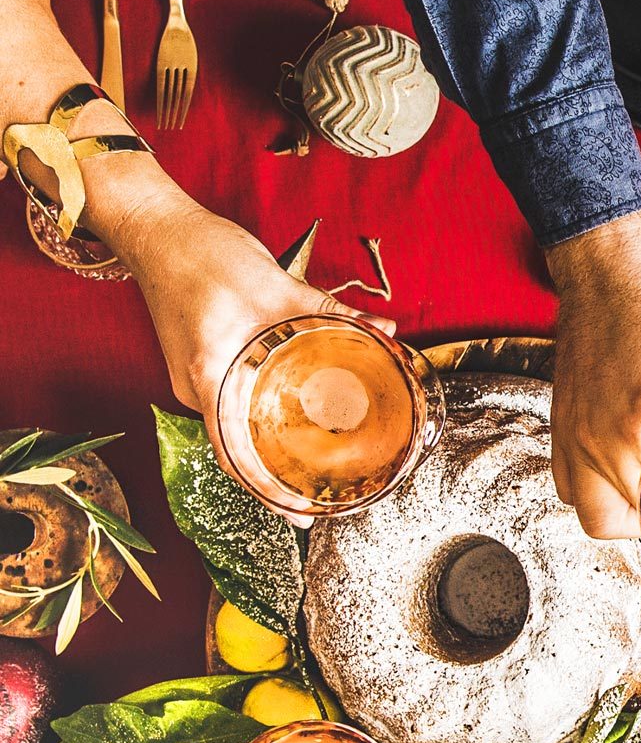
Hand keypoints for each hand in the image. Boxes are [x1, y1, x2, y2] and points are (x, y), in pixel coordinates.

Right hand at [108, 185, 395, 525]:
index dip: (268, 494)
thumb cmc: (202, 254)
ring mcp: (196, 375)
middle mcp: (196, 387)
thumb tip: (384, 330)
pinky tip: (297, 409)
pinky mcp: (203, 359)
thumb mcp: (276, 284)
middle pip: (239, 448)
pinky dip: (266, 410)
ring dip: (273, 443)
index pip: (236, 457)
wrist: (155, 226)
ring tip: (316, 461)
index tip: (301, 516)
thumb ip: (330, 312)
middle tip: (322, 495)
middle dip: (278, 476)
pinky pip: (237, 398)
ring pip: (239, 424)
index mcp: (208, 377)